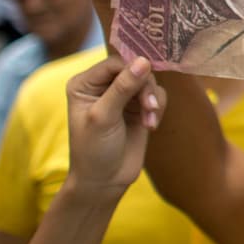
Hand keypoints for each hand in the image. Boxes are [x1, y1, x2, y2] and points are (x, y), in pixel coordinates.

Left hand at [66, 55, 165, 200]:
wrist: (104, 182)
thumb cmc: (93, 150)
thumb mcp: (104, 117)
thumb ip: (123, 88)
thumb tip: (143, 60)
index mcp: (85, 84)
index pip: (114, 63)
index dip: (131, 69)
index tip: (145, 81)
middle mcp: (103, 86)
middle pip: (134, 70)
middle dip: (144, 89)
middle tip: (149, 108)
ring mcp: (122, 96)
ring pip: (148, 82)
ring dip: (153, 100)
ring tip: (150, 122)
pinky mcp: (139, 108)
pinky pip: (157, 96)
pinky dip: (158, 108)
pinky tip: (151, 125)